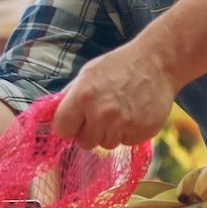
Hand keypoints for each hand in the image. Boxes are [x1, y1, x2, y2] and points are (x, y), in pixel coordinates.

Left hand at [50, 43, 177, 150]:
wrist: (157, 63)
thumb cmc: (118, 66)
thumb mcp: (87, 74)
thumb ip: (69, 97)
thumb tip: (49, 116)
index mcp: (83, 96)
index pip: (61, 129)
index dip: (67, 126)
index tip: (74, 120)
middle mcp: (102, 113)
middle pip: (84, 143)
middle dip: (89, 132)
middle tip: (101, 114)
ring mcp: (123, 124)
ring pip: (106, 145)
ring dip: (110, 132)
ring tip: (120, 111)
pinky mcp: (142, 132)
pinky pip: (125, 143)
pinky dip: (128, 133)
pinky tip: (133, 114)